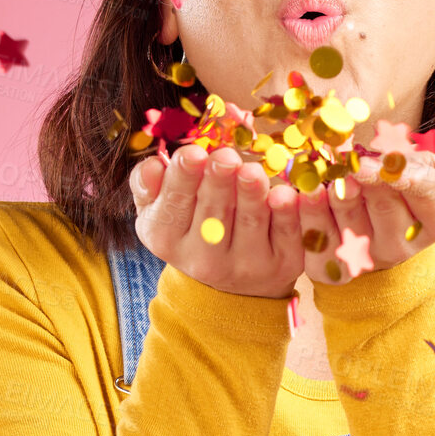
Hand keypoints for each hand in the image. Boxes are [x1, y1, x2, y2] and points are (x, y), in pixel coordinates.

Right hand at [129, 134, 304, 299]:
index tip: (193, 154)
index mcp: (167, 238)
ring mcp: (246, 266)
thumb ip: (147, 184)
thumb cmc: (192, 225)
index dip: (183, 178)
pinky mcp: (281, 265)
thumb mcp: (158, 208)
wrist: (232, 281)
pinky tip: (285, 195)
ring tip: (251, 171)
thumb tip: (153, 166)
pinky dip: (287, 214)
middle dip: (219, 182)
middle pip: (213, 214)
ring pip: (250, 222)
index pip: (173, 205)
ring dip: (251, 194)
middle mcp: (204, 260)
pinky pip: (287, 235)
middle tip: (226, 157)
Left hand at [294, 148, 434, 285]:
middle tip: (344, 162)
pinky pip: (316, 244)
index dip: (400, 173)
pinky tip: (292, 195)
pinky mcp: (336, 269)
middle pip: (384, 205)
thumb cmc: (408, 185)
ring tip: (315, 176)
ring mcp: (370, 259)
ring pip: (348, 223)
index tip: (379, 160)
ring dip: (328, 196)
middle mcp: (405, 245)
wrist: (376, 221)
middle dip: (363, 179)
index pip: (423, 190)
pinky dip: (302, 217)